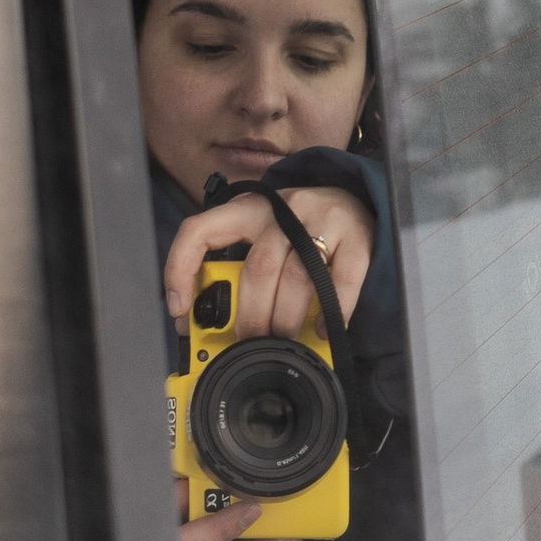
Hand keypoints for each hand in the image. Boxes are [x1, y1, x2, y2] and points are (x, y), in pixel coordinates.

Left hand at [164, 182, 373, 341]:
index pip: (200, 230)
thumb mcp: (266, 234)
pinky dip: (331, 312)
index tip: (180, 309)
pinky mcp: (357, 237)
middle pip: (259, 269)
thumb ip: (241, 266)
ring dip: (287, 319)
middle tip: (250, 342)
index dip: (182, 269)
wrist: (360, 198)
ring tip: (284, 340)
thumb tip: (207, 321)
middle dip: (252, 316)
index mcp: (249, 209)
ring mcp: (323, 220)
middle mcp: (284, 209)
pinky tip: (323, 328)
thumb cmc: (304, 227)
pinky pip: (341, 281)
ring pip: (297, 278)